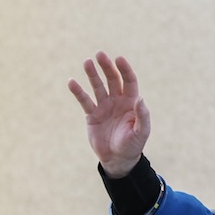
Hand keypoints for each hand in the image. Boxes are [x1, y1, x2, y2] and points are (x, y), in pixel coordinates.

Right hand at [69, 52, 150, 177]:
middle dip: (107, 67)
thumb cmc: (133, 145)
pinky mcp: (92, 115)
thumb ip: (142, 116)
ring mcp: (104, 107)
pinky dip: (78, 92)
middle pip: (112, 80)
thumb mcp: (141, 132)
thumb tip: (140, 99)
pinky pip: (85, 100)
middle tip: (100, 54)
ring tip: (87, 62)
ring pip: (98, 86)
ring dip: (92, 74)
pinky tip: (72, 82)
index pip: (129, 81)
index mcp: (132, 103)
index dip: (125, 70)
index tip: (119, 59)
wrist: (118, 159)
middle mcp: (118, 101)